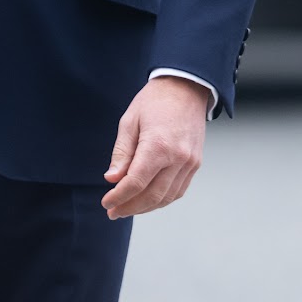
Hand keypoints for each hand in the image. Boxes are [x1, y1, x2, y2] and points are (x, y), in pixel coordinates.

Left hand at [101, 77, 206, 218]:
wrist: (185, 89)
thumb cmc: (153, 102)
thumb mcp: (129, 122)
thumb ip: (122, 153)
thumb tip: (112, 179)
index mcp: (159, 146)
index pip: (136, 182)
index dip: (119, 197)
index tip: (105, 203)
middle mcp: (178, 158)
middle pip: (153, 195)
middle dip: (130, 207)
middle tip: (112, 212)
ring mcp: (190, 163)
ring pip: (167, 197)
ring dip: (146, 207)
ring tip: (126, 209)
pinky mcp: (195, 164)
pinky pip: (178, 190)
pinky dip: (162, 199)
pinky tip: (146, 201)